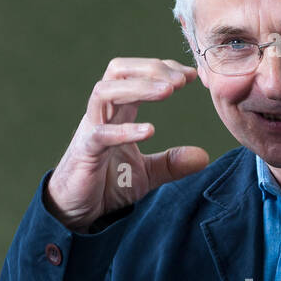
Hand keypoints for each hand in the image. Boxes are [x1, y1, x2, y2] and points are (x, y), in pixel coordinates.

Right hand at [45, 58, 208, 230]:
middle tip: (182, 80)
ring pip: (106, 92)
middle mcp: (102, 114)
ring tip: (168, 91)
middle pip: (119, 72)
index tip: (192, 75)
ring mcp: (91, 130)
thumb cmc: (107, 185)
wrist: (76, 210)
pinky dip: (124, 130)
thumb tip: (204, 156)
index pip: (137, 75)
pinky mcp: (84, 152)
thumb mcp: (147, 174)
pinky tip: (150, 130)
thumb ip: (172, 163)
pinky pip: (101, 134)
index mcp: (118, 112)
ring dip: (138, 87)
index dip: (163, 69)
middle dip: (151, 69)